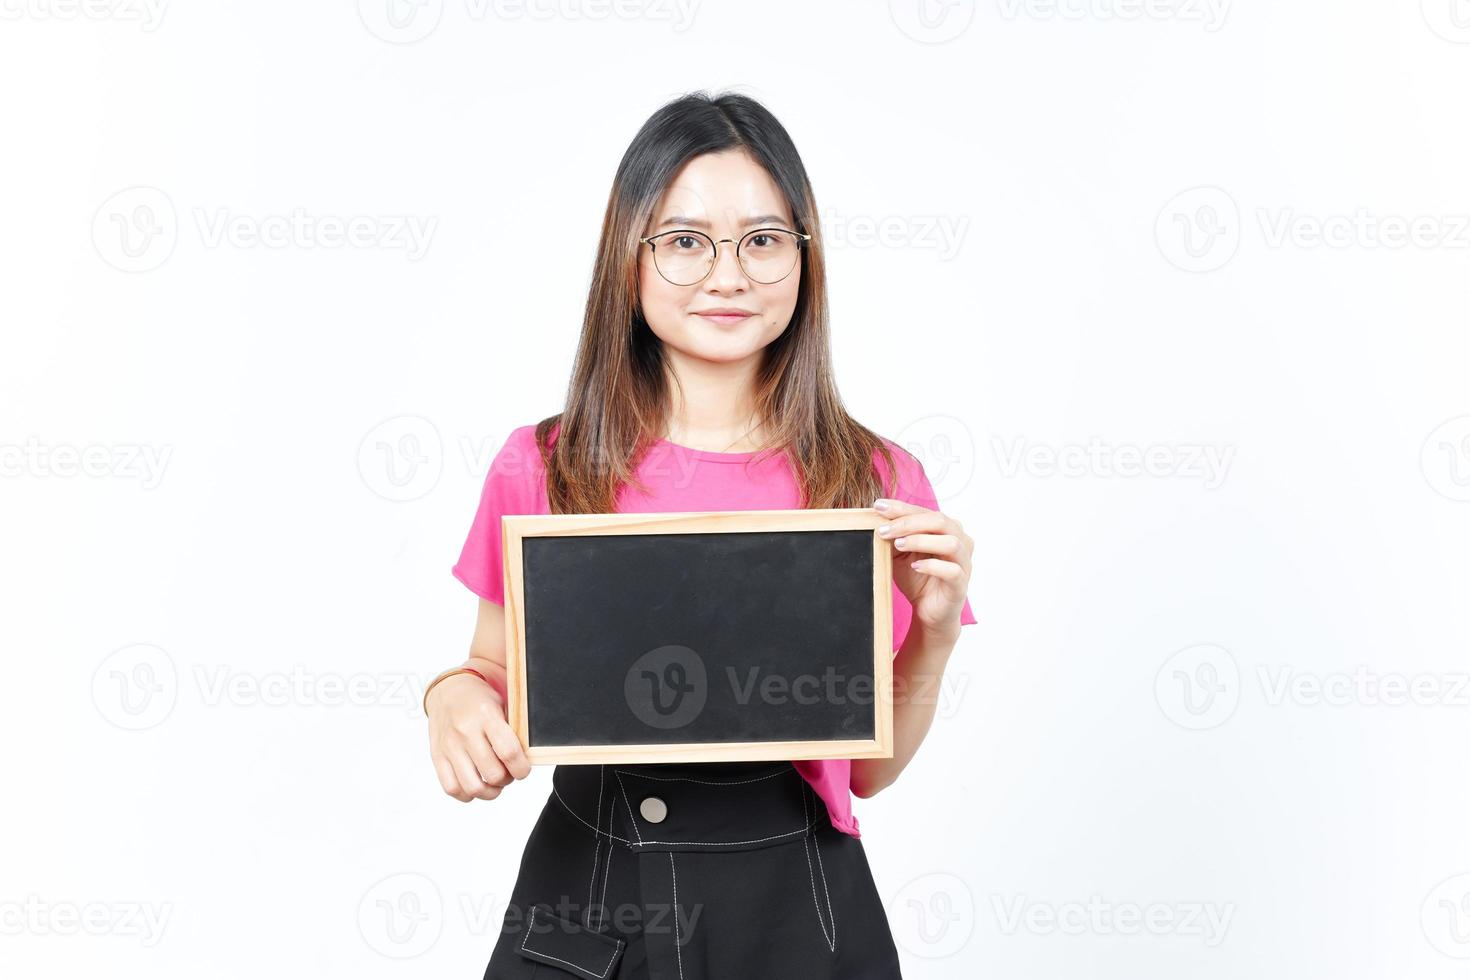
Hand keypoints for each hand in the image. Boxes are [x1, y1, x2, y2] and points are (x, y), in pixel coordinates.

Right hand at [426, 672, 531, 801]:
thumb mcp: (502, 704)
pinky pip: (451, 788)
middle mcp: (465, 732)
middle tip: (509, 773)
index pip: (509, 752)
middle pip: (493, 774)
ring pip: (472, 786)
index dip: (522, 768)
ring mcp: (449, 746)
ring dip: (490, 792)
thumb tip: (527, 758)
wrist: (447, 690)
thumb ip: (513, 730)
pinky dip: (467, 794)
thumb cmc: (479, 700)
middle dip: (507, 780)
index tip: (523, 769)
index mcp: (486, 716)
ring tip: (495, 784)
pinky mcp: (437, 756)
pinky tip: (476, 786)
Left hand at [874, 496, 973, 636]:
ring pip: (950, 542)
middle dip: (908, 523)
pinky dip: (932, 566)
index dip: (901, 508)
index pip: (925, 511)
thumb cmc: (917, 578)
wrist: (928, 611)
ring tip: (898, 545)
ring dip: (921, 540)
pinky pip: (952, 570)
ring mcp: (963, 562)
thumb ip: (894, 537)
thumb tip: (876, 519)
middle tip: (883, 530)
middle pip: (939, 521)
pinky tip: (915, 566)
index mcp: (946, 528)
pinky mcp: (961, 583)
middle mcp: (960, 540)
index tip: (878, 507)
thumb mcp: (900, 554)